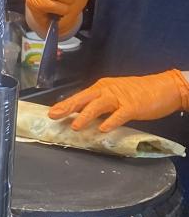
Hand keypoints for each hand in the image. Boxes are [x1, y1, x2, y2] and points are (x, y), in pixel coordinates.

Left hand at [49, 69, 188, 132]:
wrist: (164, 87)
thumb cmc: (139, 93)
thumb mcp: (116, 96)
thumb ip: (102, 106)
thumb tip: (85, 117)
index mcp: (102, 87)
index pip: (80, 96)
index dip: (66, 104)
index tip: (52, 112)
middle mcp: (108, 90)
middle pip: (84, 98)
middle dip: (68, 107)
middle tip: (53, 115)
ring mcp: (120, 97)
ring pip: (98, 105)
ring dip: (85, 115)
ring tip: (75, 126)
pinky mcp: (133, 106)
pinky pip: (120, 115)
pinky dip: (111, 122)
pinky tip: (103, 129)